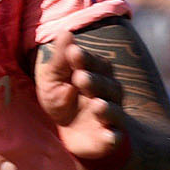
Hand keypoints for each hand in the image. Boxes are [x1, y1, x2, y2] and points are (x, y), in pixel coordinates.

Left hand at [35, 30, 127, 165]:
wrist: (65, 133)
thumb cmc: (61, 98)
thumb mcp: (53, 78)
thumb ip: (60, 58)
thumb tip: (65, 32)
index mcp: (96, 74)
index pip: (95, 64)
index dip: (85, 59)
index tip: (73, 52)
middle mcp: (108, 93)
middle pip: (106, 86)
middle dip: (94, 81)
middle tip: (79, 77)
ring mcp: (110, 116)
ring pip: (113, 110)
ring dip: (106, 108)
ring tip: (96, 104)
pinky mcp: (110, 137)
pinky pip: (116, 137)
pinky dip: (113, 137)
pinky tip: (109, 136)